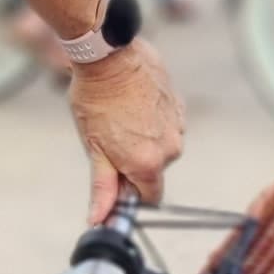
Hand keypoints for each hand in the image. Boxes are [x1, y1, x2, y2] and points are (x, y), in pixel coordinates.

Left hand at [67, 35, 182, 222]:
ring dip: (144, 140)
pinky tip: (133, 105)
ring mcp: (178, 126)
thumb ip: (102, 186)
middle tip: (110, 139)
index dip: (131, 193)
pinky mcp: (179, 106)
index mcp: (148, 164)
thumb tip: (99, 219)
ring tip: (121, 118)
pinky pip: (167, 126)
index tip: (116, 178)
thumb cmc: (95, 100)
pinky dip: (152, 121)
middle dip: (134, 163)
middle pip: (154, 171)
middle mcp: (170, 149)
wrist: (110, 55)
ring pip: (161, 148)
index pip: (150, 198)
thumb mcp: (94, 147)